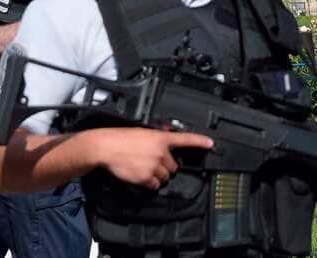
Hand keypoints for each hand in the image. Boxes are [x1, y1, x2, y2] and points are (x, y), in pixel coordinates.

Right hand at [94, 127, 213, 189]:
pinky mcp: (146, 178)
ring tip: (144, 167)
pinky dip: (150, 183)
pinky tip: (141, 175)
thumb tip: (166, 139)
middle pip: (174, 166)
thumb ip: (157, 137)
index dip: (200, 141)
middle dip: (166, 166)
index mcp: (160, 138)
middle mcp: (160, 152)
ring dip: (158, 175)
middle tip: (152, 161)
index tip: (210, 143)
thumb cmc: (121, 138)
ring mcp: (154, 166)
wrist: (106, 147)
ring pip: (165, 177)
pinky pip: (155, 185)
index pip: (185, 139)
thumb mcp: (143, 132)